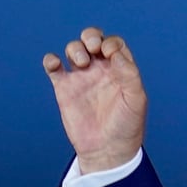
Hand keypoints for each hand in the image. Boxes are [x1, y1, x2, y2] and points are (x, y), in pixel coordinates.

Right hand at [43, 27, 147, 173]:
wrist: (107, 150)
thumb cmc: (127, 125)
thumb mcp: (136, 99)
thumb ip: (129, 74)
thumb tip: (114, 53)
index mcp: (120, 70)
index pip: (114, 44)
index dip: (111, 42)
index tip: (110, 54)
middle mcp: (101, 70)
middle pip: (92, 40)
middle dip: (90, 36)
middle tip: (93, 49)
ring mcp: (82, 78)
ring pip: (73, 50)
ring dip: (74, 48)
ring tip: (80, 62)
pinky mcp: (64, 88)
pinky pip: (53, 67)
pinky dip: (50, 60)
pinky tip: (55, 65)